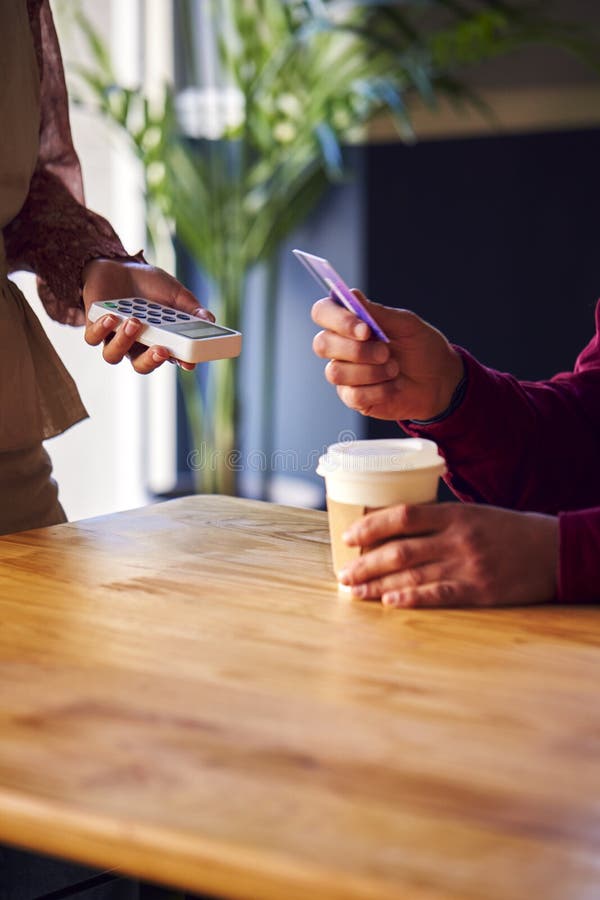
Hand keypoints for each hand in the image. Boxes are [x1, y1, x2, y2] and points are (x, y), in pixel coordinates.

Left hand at [82, 258, 213, 372]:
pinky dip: (102, 330)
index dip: (180, 363)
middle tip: (162, 349)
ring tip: (135, 321)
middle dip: (151, 361)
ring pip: (113, 356)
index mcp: (158, 341)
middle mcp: (135, 345)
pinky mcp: (94, 327)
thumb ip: (191, 307)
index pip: (171, 358)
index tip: (189, 363)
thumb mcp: (174, 292)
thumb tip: (209, 319)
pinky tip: (112, 316)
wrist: (115, 265)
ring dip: (124, 342)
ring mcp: (113, 338)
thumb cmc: (147, 283)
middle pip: (141, 366)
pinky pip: (93, 338)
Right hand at [312, 292, 463, 420]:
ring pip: (336, 372)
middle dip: (356, 350)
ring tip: (394, 369)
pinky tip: (393, 386)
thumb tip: (351, 295)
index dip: (337, 320)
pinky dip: (379, 390)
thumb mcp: (406, 324)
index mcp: (350, 323)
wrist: (440, 381)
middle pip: (322, 344)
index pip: (323, 313)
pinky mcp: (353, 397)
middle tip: (385, 352)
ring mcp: (345, 373)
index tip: (365, 329)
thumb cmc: (422, 348)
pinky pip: (353, 395)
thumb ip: (377, 312)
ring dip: (371, 371)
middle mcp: (341, 347)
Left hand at [338, 503, 558, 607]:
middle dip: (365, 563)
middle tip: (343, 574)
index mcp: (454, 514)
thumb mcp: (473, 513)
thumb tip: (392, 530)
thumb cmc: (508, 531)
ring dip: (377, 585)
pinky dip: (410, 598)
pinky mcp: (479, 591)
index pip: (403, 515)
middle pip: (399, 549)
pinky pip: (438, 595)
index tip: (348, 536)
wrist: (554, 550)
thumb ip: (438, 520)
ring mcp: (468, 565)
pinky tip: (389, 602)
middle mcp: (457, 538)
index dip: (371, 525)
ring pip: (411, 574)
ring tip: (354, 592)